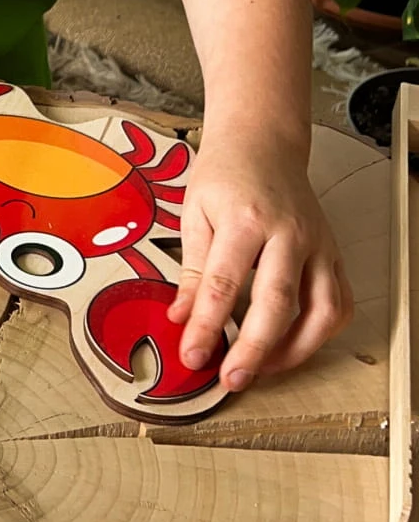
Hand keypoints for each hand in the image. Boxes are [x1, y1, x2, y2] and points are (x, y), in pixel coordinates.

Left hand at [167, 131, 352, 391]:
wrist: (264, 142)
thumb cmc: (225, 175)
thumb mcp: (194, 213)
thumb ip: (191, 270)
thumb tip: (180, 321)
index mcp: (245, 219)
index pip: (225, 285)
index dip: (207, 327)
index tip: (192, 357)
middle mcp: (289, 233)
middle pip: (278, 303)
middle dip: (253, 349)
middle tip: (230, 379)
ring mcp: (318, 244)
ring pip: (323, 309)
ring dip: (295, 350)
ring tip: (263, 370)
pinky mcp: (333, 253)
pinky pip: (340, 302)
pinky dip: (322, 332)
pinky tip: (294, 346)